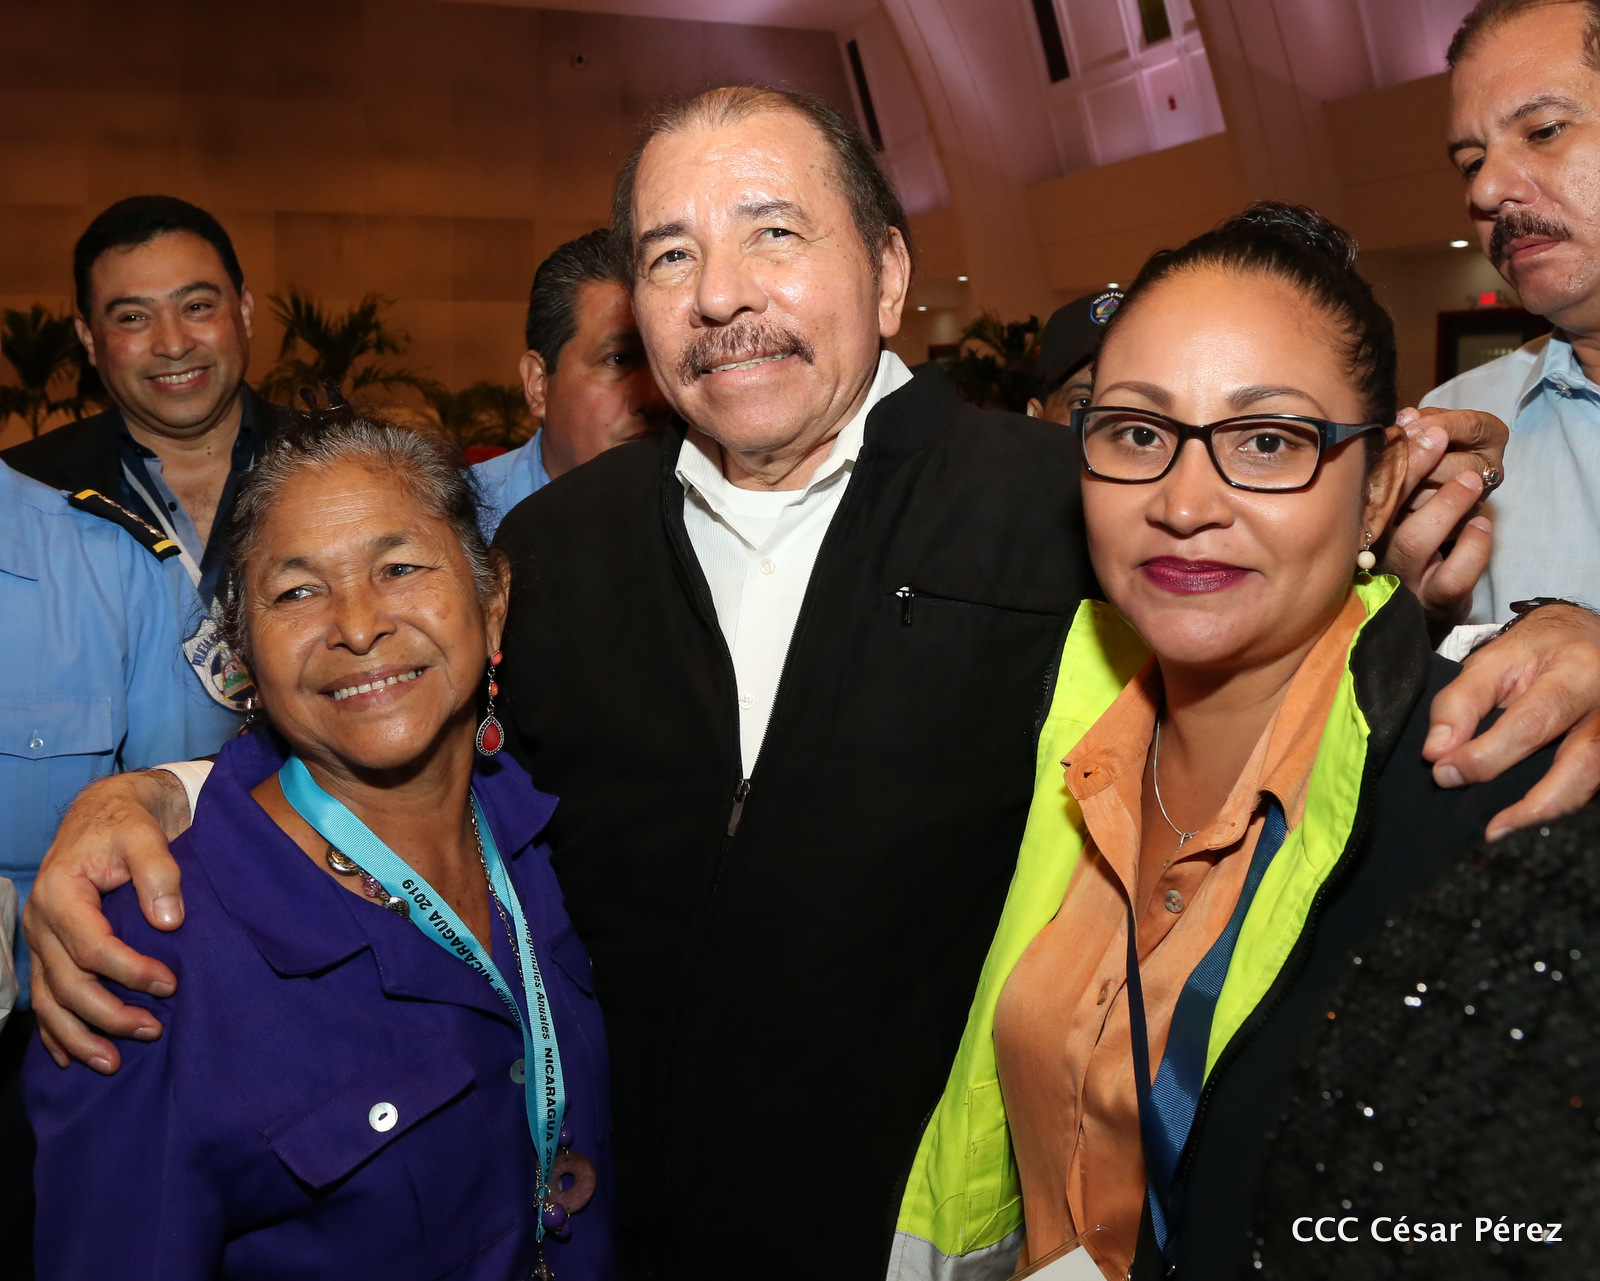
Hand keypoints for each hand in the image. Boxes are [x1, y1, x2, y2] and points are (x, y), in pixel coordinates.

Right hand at [22, 769, 190, 1072]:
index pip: (91, 947)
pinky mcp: (47, 950)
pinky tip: (71, 1058)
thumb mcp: (146, 834)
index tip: (170, 984)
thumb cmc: (127, 824)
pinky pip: (44, 998)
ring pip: (50, 1000)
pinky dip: (55, 1032)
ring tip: (114, 1062)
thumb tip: (169, 922)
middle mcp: (41, 921)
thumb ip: (159, 872)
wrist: (105, 814)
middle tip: (153, 1030)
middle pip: (68, 983)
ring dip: (80, 1036)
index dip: (129, 972)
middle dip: (108, 1015)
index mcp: (61, 893)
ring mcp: (40, 939)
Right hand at [1379, 406, 1505, 629]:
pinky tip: (1482, 525)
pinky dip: (1473, 546)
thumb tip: (1410, 418)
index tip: (1412, 425)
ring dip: (1447, 504)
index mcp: (1364, 526)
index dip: (1391, 456)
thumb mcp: (1400, 509)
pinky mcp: (1437, 602)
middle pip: (1385, 510)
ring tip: (1473, 479)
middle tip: (1439, 436)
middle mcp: (1375, 554)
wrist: (1421, 615)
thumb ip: (1404, 469)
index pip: (1368, 487)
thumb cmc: (1413, 548)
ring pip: (1416, 542)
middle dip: (1413, 469)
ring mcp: (1405, 580)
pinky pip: (1454, 576)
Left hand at [1425, 604, 1599, 839]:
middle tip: (1490, 828)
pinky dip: (1561, 805)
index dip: (1486, 755)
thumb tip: (1437, 752)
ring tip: (1505, 832)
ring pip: (1593, 782)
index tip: (1445, 773)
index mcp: (1576, 673)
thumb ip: (1460, 703)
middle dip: (1533, 802)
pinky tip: (1528, 819)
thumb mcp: (1493, 660)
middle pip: (1580, 764)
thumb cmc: (1537, 650)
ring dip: (1550, 812)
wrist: (1585, 637)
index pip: (1531, 723)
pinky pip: (1593, 785)